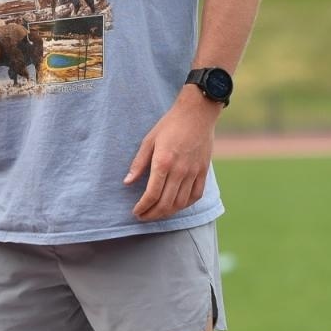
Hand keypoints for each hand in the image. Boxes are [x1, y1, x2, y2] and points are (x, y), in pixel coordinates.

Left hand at [124, 91, 219, 221]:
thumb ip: (138, 163)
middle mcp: (179, 171)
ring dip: (168, 213)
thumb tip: (127, 182)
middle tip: (143, 217)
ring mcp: (193, 172)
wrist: (197, 113)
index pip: (151, 194)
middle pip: (165, 203)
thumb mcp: (149, 140)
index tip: (136, 212)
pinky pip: (196, 195)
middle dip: (152, 214)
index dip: (142, 207)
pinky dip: (185, 205)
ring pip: (181, 203)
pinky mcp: (203, 171)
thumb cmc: (169, 125)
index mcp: (163, 163)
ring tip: (157, 213)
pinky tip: (176, 205)